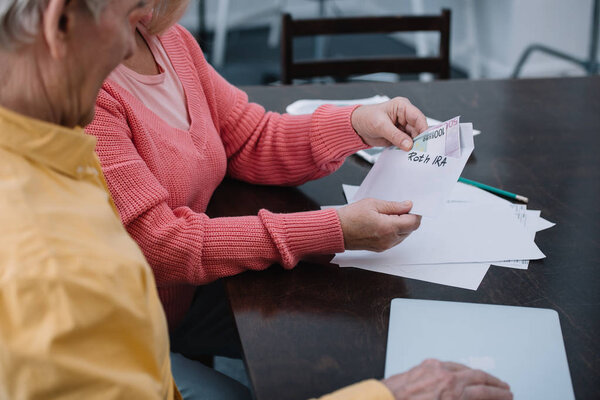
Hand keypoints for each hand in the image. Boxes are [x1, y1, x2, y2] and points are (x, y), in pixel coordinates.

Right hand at [336, 199, 420, 251]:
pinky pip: (394, 240)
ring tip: (388, 215)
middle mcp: (389, 239)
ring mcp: (385, 246)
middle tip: (399, 209)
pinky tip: (385, 223)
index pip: (413, 222)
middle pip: (410, 230)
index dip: (415, 213)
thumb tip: (407, 206)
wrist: (337, 231)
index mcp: (389, 227)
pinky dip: (395, 232)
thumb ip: (393, 206)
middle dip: (409, 219)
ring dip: (402, 226)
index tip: (412, 207)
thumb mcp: (373, 204)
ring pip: (403, 236)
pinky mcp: (380, 248)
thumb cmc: (350, 217)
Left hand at [351, 97, 427, 150]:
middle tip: (418, 150)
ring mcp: (402, 127)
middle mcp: (404, 116)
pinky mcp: (399, 136)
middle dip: (418, 139)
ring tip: (411, 153)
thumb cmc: (365, 118)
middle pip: (418, 128)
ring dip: (413, 145)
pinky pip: (407, 143)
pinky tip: (405, 153)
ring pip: (414, 137)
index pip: (418, 117)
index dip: (423, 128)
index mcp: (402, 106)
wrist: (356, 127)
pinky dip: (407, 149)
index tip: (424, 140)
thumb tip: (408, 144)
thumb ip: (395, 136)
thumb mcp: (380, 126)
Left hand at [383, 359, 512, 399]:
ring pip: (464, 368)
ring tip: (487, 380)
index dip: (499, 396)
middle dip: (494, 383)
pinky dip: (460, 369)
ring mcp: (436, 368)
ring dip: (478, 375)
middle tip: (505, 388)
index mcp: (453, 393)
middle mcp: (446, 377)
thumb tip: (477, 399)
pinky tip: (464, 372)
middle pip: (478, 377)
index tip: (508, 397)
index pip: (484, 393)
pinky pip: (449, 364)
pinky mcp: (426, 364)